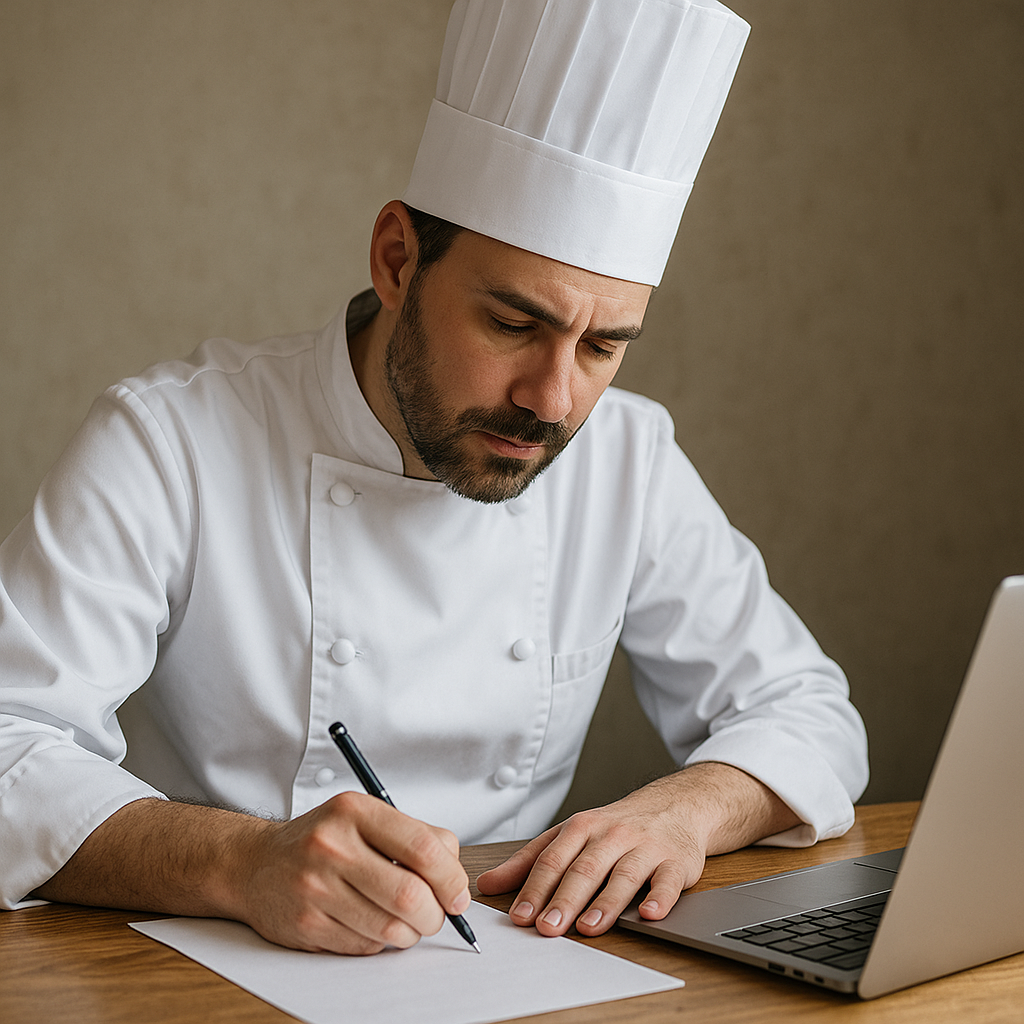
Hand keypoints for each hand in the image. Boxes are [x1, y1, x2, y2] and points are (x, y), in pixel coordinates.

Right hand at [227, 791, 470, 954]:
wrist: (255, 864)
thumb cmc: (323, 840)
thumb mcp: (366, 817)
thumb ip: (415, 836)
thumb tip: (455, 876)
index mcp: (355, 811)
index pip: (422, 848)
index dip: (451, 878)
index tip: (458, 894)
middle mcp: (333, 846)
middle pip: (410, 895)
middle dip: (436, 915)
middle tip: (437, 915)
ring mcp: (316, 888)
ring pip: (391, 928)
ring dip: (411, 933)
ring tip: (406, 922)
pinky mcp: (306, 924)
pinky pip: (365, 946)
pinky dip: (380, 942)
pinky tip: (370, 924)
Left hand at [476, 763, 797, 937]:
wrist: (674, 806)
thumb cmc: (614, 827)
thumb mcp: (570, 834)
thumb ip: (530, 860)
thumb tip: (487, 883)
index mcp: (582, 827)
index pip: (553, 859)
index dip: (535, 888)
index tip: (520, 916)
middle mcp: (612, 835)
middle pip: (585, 868)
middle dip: (564, 899)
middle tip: (548, 927)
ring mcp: (645, 847)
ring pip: (623, 876)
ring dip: (605, 903)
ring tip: (588, 927)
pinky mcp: (675, 863)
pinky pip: (667, 882)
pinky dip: (658, 898)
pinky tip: (648, 914)